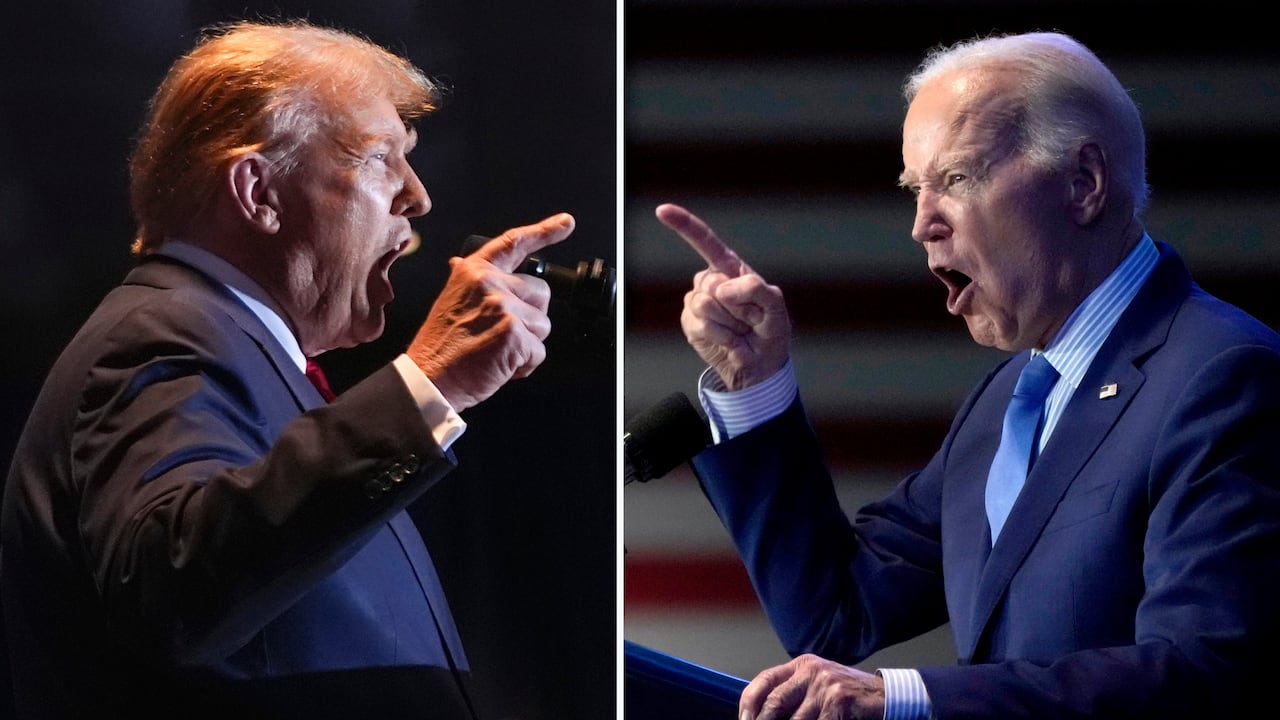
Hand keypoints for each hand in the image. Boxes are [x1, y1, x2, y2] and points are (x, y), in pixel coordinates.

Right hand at [407, 212, 574, 410]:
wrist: (429, 377)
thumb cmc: (440, 346)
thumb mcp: (450, 300)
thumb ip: (470, 283)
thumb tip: (462, 263)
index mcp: (473, 272)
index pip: (514, 243)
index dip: (544, 231)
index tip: (565, 223)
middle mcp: (490, 283)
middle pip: (541, 293)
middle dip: (530, 317)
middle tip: (501, 334)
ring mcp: (504, 307)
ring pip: (543, 324)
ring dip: (527, 343)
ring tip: (496, 350)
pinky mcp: (515, 333)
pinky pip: (539, 351)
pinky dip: (525, 365)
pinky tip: (500, 365)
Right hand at [655, 203, 790, 389]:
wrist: (760, 364)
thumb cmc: (770, 330)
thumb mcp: (776, 307)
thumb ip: (756, 289)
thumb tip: (721, 288)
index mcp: (730, 268)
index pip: (705, 242)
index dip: (683, 225)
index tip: (661, 210)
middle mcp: (710, 281)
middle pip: (711, 281)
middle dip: (736, 304)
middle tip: (751, 319)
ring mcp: (697, 302)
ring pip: (704, 303)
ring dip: (729, 322)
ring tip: (740, 330)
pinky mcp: (690, 323)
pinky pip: (699, 324)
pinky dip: (720, 336)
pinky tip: (730, 340)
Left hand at [740, 654, 884, 719]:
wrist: (886, 697)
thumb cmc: (848, 696)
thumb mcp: (818, 686)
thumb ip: (794, 694)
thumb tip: (761, 715)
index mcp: (802, 665)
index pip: (765, 680)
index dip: (748, 702)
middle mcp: (812, 671)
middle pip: (774, 702)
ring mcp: (825, 686)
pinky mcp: (839, 702)